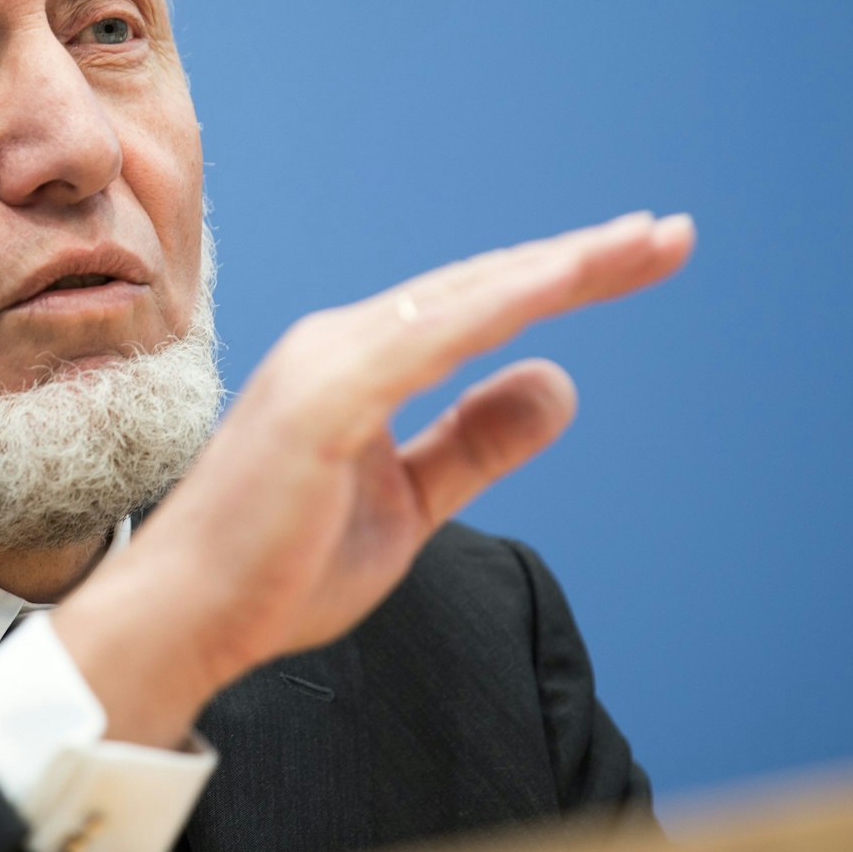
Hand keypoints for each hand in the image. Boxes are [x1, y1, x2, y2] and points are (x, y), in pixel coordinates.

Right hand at [51, 210, 695, 746]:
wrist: (183, 619)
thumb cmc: (279, 568)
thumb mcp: (411, 504)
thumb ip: (476, 442)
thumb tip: (559, 381)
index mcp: (356, 362)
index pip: (475, 306)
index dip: (558, 280)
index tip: (637, 259)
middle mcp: (342, 342)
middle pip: (481, 285)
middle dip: (581, 258)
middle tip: (669, 232)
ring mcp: (328, 362)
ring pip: (464, 296)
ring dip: (557, 267)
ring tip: (642, 242)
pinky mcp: (323, 397)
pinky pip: (428, 337)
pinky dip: (500, 304)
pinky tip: (564, 283)